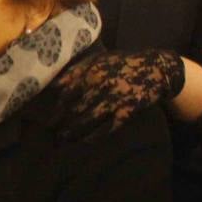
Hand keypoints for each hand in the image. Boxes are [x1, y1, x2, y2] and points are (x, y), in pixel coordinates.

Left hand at [55, 49, 185, 141]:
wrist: (157, 68)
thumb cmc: (122, 63)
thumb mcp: (98, 59)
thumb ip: (76, 70)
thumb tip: (53, 85)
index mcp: (90, 72)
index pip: (65, 93)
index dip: (55, 108)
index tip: (44, 118)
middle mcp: (100, 85)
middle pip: (74, 110)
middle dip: (59, 124)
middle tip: (49, 135)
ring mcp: (114, 99)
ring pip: (88, 121)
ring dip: (73, 133)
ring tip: (63, 141)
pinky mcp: (127, 110)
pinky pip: (108, 128)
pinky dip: (95, 137)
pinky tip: (85, 142)